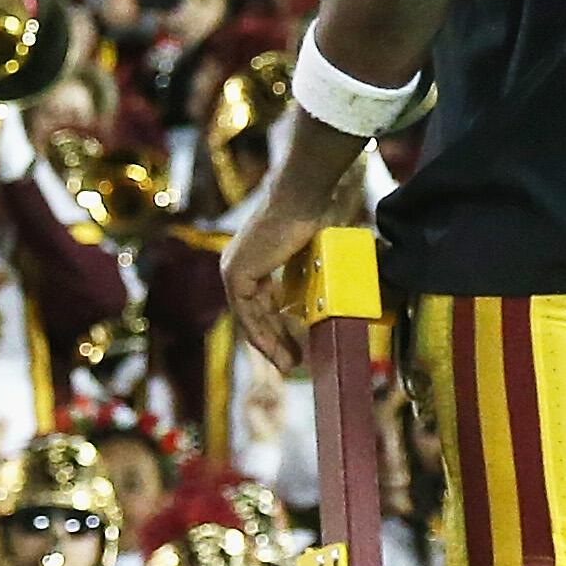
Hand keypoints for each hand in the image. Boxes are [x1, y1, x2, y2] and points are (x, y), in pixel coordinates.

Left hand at [221, 151, 369, 373]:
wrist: (302, 199)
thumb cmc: (312, 218)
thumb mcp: (310, 256)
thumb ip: (311, 275)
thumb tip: (331, 295)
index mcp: (252, 261)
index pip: (261, 305)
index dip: (277, 329)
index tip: (294, 348)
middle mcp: (237, 267)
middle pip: (255, 316)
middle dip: (275, 343)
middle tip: (293, 364)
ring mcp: (233, 271)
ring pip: (250, 319)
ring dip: (270, 345)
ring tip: (289, 366)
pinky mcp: (236, 275)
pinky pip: (247, 315)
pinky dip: (263, 336)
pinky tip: (277, 352)